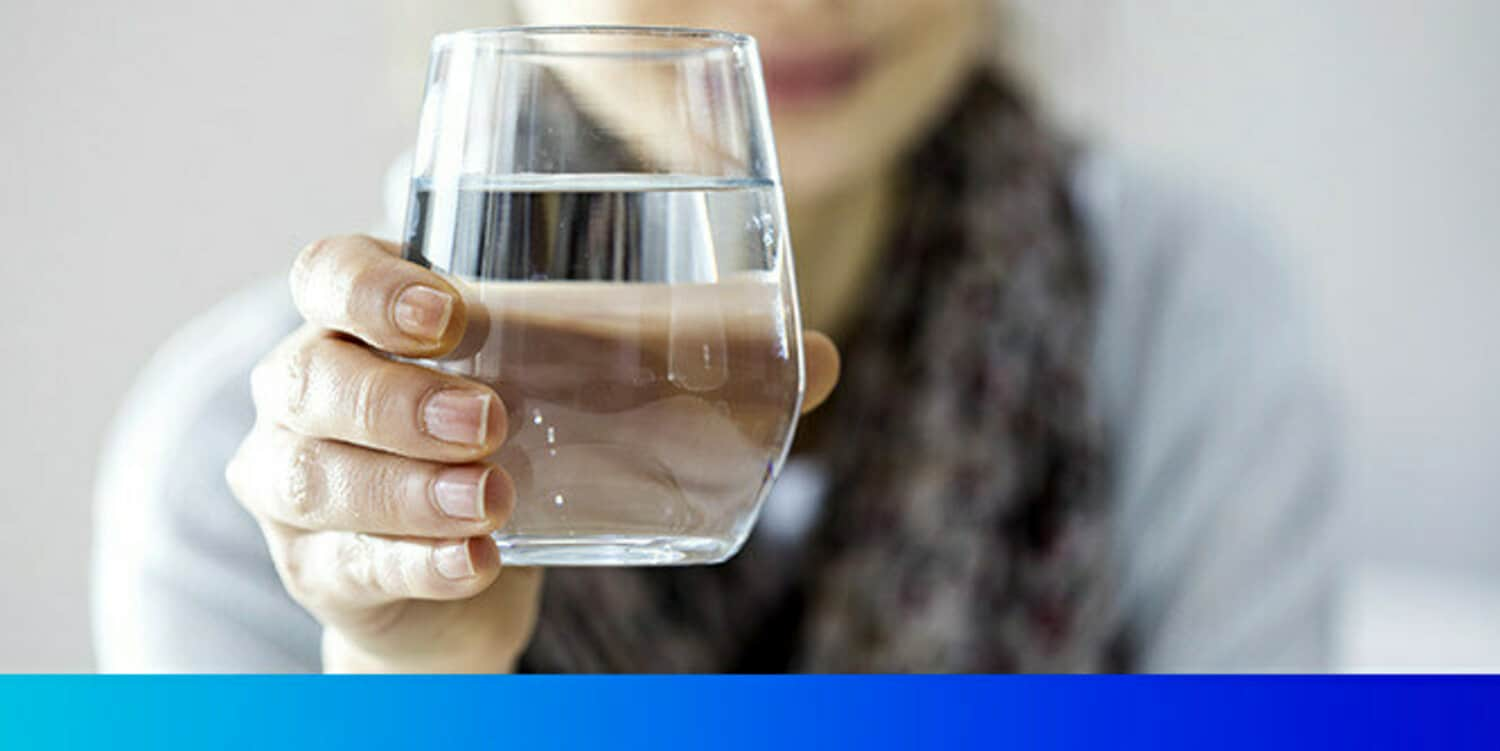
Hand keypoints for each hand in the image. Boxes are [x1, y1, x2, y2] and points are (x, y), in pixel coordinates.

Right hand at [226, 235, 838, 672]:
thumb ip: (680, 373)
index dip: (370, 286)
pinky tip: (478, 562)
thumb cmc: (510, 452)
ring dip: (405, 486)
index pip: (327, 274)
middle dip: (397, 396)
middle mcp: (311, 394)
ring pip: (313, 474)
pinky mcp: (324, 568)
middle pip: (308, 374)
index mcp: (367, 325)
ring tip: (495, 496)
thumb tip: (819, 358)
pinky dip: (415, 563)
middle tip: (491, 417)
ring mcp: (300, 486)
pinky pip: (347, 563)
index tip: (450, 313)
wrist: (450, 578)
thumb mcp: (574, 400)